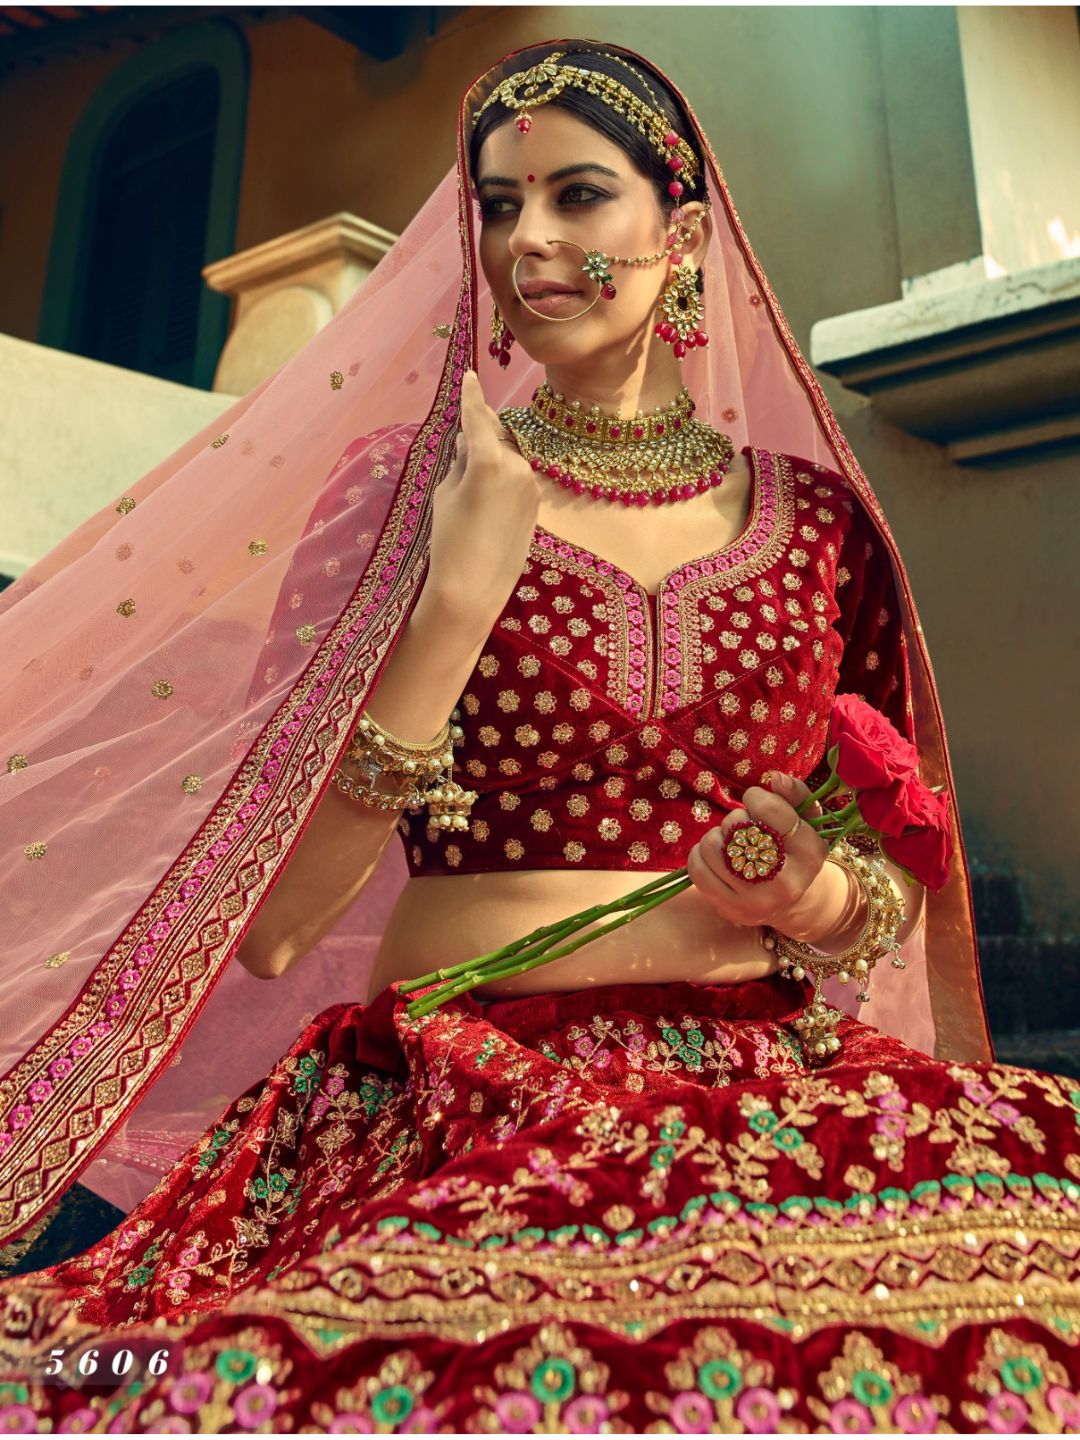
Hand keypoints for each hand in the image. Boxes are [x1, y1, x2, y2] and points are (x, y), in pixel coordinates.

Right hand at [425, 370, 540, 631]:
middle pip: (496, 436)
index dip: (471, 396)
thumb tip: (469, 442)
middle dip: (481, 432)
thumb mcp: (445, 494)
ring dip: (492, 457)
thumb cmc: (449, 541)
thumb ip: (459, 461)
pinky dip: (503, 476)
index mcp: (489, 460)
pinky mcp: (536, 504)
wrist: (473, 589)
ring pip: (508, 456)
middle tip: (462, 441)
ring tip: (471, 483)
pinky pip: (517, 478)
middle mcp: (517, 466)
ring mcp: (531, 485)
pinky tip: (487, 498)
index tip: (469, 376)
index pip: (478, 417)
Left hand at [687, 772, 833, 936]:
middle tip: (747, 830)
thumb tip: (776, 779)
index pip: (770, 809)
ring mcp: (756, 899)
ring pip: (713, 844)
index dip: (755, 797)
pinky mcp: (730, 909)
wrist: (788, 901)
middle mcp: (786, 880)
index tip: (755, 802)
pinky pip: (697, 868)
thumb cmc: (794, 849)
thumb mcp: (806, 819)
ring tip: (733, 844)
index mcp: (810, 853)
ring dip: (717, 836)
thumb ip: (795, 793)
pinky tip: (718, 857)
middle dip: (736, 819)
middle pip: (737, 825)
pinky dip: (701, 854)